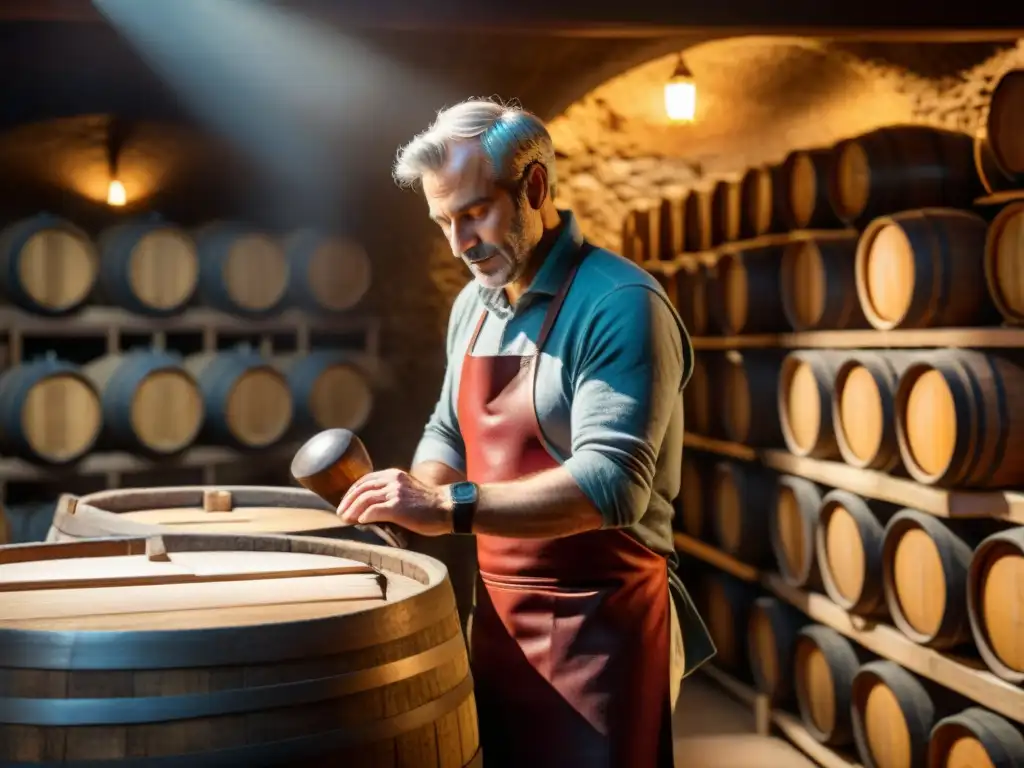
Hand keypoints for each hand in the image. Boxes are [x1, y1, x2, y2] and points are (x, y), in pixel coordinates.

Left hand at [336, 469, 452, 536]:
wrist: (448, 507)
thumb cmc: (430, 504)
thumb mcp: (408, 490)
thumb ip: (392, 493)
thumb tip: (373, 506)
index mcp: (394, 475)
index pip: (366, 480)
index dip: (352, 491)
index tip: (345, 501)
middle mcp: (393, 480)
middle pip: (362, 488)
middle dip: (348, 501)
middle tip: (340, 513)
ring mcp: (395, 493)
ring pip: (365, 499)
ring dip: (352, 510)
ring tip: (345, 519)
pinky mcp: (397, 507)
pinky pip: (374, 511)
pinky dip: (364, 516)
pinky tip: (359, 522)